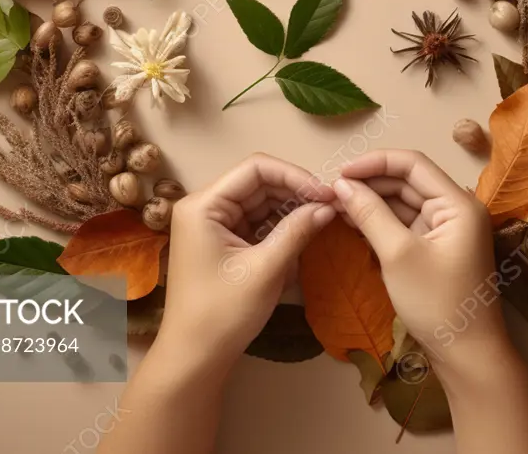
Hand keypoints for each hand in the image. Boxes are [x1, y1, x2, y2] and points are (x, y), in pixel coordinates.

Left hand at [158, 153, 336, 367]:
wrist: (195, 357)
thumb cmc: (223, 313)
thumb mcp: (265, 270)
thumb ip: (297, 232)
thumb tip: (329, 206)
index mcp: (204, 205)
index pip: (255, 169)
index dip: (294, 176)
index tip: (326, 194)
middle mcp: (205, 207)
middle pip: (258, 183)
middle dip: (295, 193)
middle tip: (331, 207)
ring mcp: (213, 224)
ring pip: (261, 202)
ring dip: (291, 210)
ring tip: (322, 221)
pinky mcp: (223, 242)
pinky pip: (257, 223)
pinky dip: (280, 227)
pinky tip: (303, 236)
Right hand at [334, 149, 505, 361]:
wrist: (467, 355)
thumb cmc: (437, 303)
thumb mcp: (398, 255)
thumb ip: (370, 214)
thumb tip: (341, 184)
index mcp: (458, 203)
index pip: (413, 164)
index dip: (374, 162)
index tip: (339, 172)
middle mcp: (456, 209)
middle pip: (407, 181)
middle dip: (369, 182)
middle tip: (331, 190)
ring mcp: (446, 229)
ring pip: (403, 202)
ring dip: (371, 201)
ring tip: (335, 204)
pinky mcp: (435, 248)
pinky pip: (405, 223)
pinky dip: (380, 220)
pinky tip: (352, 219)